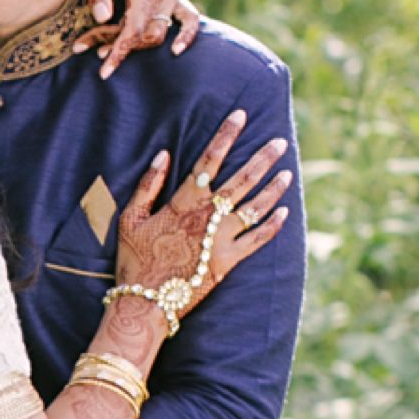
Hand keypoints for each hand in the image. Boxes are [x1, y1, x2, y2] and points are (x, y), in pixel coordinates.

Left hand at [80, 0, 203, 78]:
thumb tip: (101, 17)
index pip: (134, 27)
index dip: (119, 50)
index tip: (103, 71)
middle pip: (145, 34)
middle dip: (117, 45)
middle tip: (84, 46)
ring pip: (158, 34)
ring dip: (134, 46)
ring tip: (103, 51)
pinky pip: (190, 18)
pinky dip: (187, 35)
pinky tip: (175, 50)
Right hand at [112, 109, 292, 325]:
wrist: (145, 303)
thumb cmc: (134, 259)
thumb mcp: (131, 219)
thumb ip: (147, 185)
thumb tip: (163, 154)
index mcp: (184, 203)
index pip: (209, 161)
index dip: (225, 136)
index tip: (240, 116)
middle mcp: (207, 218)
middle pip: (241, 181)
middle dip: (262, 159)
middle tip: (279, 142)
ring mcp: (220, 240)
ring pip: (254, 208)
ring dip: (272, 189)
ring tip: (287, 172)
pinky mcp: (228, 262)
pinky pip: (256, 241)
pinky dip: (272, 226)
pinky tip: (285, 212)